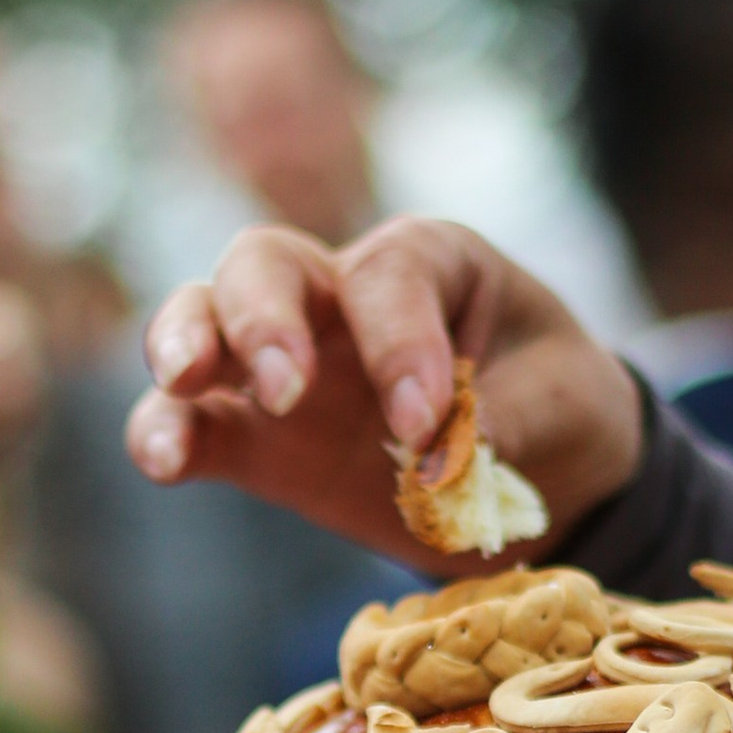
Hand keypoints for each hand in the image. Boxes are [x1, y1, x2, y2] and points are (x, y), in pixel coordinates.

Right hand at [130, 217, 644, 568]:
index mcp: (429, 262)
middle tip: (287, 389)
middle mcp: (342, 295)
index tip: (422, 426)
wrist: (545, 469)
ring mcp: (290, 362)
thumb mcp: (567, 406)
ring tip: (185, 384)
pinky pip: (197, 423)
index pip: (389, 276)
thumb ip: (510, 422)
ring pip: (207, 317)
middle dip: (264, 317)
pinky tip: (165, 463)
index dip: (398, 343)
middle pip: (268, 264)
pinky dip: (169, 435)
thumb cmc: (556, 404)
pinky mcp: (260, 439)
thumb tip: (445, 460)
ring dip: (186, 343)